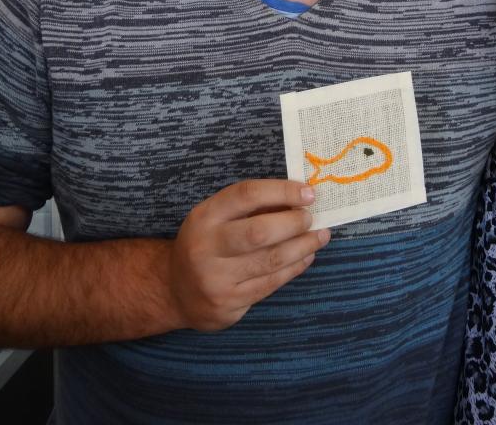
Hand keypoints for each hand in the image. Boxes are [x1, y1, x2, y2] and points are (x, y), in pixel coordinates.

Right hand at [169, 179, 330, 330]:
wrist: (175, 290)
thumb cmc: (206, 244)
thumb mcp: (216, 219)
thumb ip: (252, 208)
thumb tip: (299, 198)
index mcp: (204, 217)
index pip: (246, 195)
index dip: (281, 191)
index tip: (308, 193)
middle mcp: (206, 248)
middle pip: (259, 232)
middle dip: (294, 223)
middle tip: (311, 218)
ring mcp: (216, 279)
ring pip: (270, 260)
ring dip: (303, 246)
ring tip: (320, 236)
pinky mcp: (228, 304)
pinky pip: (270, 283)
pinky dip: (294, 267)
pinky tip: (306, 256)